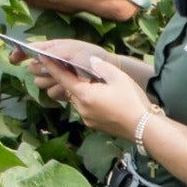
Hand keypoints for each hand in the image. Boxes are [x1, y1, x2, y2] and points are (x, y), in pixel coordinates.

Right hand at [21, 38, 114, 99]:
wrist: (111, 76)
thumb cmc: (93, 58)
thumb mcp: (75, 50)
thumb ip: (56, 51)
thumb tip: (39, 54)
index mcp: (54, 49)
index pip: (31, 49)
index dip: (20, 53)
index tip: (14, 59)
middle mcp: (53, 63)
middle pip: (33, 69)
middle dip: (41, 71)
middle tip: (52, 71)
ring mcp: (58, 77)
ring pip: (41, 83)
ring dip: (50, 82)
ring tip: (64, 82)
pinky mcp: (64, 90)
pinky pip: (52, 93)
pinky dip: (59, 92)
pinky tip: (69, 90)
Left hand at [37, 48, 152, 138]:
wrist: (144, 129)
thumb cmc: (131, 101)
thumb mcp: (118, 77)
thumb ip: (101, 67)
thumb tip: (90, 61)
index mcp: (84, 94)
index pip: (62, 78)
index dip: (52, 67)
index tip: (42, 57)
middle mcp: (81, 108)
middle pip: (69, 90)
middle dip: (68, 78)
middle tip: (68, 66)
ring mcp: (87, 118)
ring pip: (78, 100)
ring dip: (81, 91)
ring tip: (91, 83)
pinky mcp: (94, 125)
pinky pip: (87, 109)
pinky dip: (89, 101)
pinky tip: (101, 98)